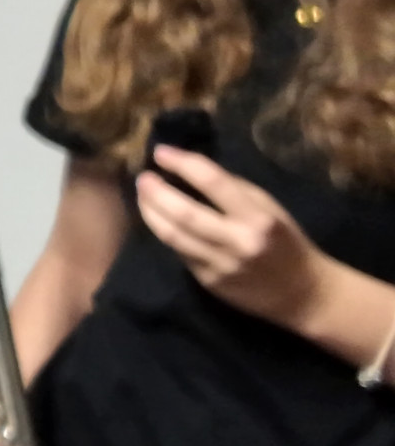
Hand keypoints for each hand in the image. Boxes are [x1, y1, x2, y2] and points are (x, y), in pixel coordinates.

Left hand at [137, 146, 323, 325]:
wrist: (303, 294)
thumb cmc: (286, 242)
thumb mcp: (270, 209)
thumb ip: (234, 190)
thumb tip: (191, 168)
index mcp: (258, 218)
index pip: (213, 182)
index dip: (183, 164)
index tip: (161, 152)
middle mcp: (238, 242)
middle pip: (183, 213)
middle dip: (155, 192)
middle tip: (142, 177)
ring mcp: (221, 265)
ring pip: (172, 236)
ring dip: (150, 213)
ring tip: (142, 196)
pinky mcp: (209, 282)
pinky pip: (179, 253)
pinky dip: (165, 233)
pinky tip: (158, 221)